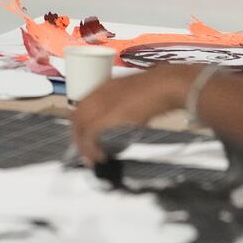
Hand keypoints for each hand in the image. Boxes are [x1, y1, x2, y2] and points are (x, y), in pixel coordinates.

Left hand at [70, 65, 194, 163]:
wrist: (165, 85)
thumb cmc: (158, 89)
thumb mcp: (136, 96)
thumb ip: (127, 107)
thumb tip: (128, 121)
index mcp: (105, 86)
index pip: (82, 106)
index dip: (80, 124)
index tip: (83, 137)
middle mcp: (100, 93)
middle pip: (77, 116)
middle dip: (78, 136)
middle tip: (84, 152)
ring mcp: (102, 103)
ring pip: (81, 126)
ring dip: (83, 144)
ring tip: (90, 157)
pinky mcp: (107, 116)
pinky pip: (90, 134)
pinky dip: (91, 148)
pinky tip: (99, 156)